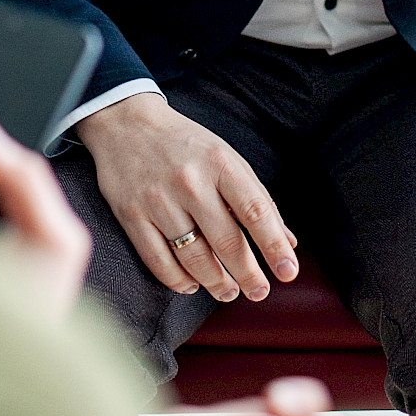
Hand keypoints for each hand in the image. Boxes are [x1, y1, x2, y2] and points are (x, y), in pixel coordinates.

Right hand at [75, 92, 297, 303]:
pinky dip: (178, 280)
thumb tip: (287, 241)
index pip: (255, 211)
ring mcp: (159, 200)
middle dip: (248, 274)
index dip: (274, 245)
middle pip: (227, 241)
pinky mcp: (132, 216)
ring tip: (229, 291)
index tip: (288, 271)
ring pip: (194, 257)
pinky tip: (192, 285)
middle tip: (260, 292)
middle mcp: (191, 182)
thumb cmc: (186, 144)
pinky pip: (159, 261)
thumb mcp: (226, 158)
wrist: (126, 123)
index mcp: (220, 164)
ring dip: (216, 282)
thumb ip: (256, 198)